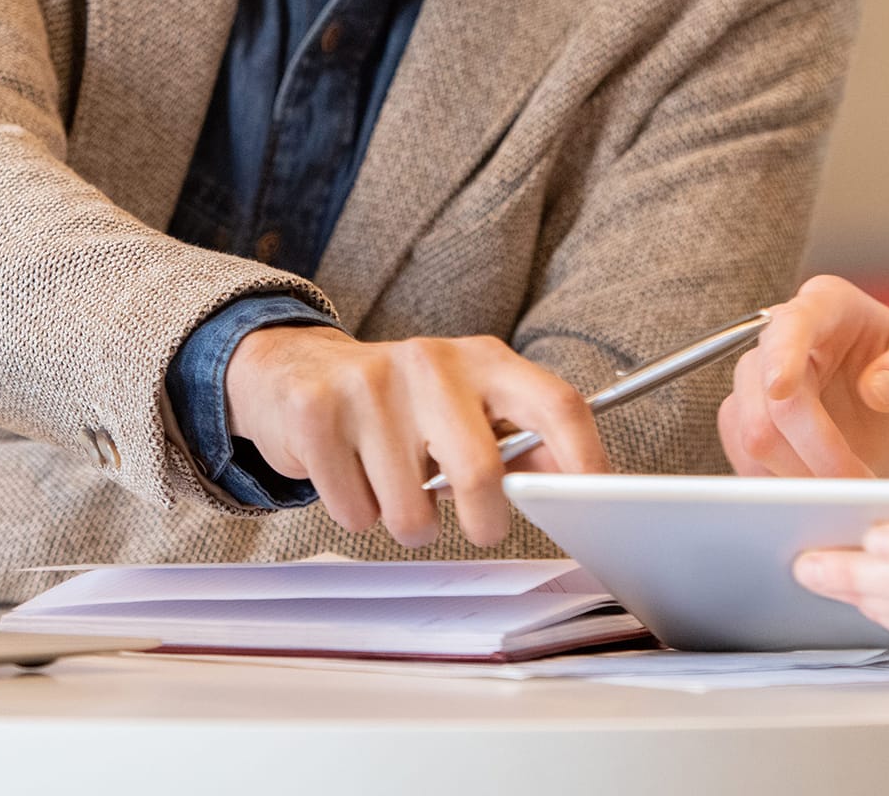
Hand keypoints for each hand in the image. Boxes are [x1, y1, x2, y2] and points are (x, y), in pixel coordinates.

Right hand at [224, 327, 604, 549]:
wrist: (297, 370)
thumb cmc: (402, 403)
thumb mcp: (466, 405)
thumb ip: (520, 441)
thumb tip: (579, 483)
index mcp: (481, 359)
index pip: (554, 404)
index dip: (583, 459)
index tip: (591, 504)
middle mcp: (430, 361)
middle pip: (481, 472)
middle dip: (485, 523)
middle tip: (479, 527)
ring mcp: (370, 385)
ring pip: (409, 510)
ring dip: (407, 523)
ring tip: (395, 487)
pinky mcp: (317, 414)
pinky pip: (355, 513)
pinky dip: (357, 513)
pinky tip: (353, 474)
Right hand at [718, 274, 888, 480]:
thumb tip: (878, 387)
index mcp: (827, 304)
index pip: (793, 324)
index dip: (783, 355)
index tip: (782, 388)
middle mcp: (780, 335)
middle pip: (771, 398)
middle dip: (815, 450)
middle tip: (858, 484)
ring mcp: (756, 380)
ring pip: (753, 434)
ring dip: (800, 473)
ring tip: (846, 490)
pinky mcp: (745, 420)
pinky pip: (744, 458)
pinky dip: (781, 483)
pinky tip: (818, 488)